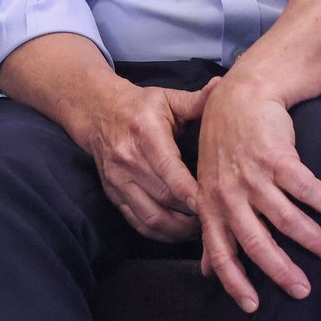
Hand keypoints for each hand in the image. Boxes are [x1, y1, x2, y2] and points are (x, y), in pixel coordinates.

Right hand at [79, 78, 211, 242]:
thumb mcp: (168, 98)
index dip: (191, 192)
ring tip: (201, 228)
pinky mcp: (113, 193)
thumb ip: (196, 100)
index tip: (212, 205)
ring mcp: (118, 179)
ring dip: (179, 229)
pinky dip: (160, 233)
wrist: (98, 112)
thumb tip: (221, 87)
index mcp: (146, 132)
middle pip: (165, 197)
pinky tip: (178, 232)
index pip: (169, 170)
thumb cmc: (140, 106)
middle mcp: (128, 158)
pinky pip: (137, 223)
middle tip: (218, 218)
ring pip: (151, 216)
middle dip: (193, 214)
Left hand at [195, 76, 320, 312]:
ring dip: (314, 239)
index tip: (254, 306)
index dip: (235, 281)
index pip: (220, 252)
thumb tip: (208, 272)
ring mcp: (252, 175)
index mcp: (211, 204)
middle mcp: (229, 194)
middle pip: (257, 243)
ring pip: (286, 218)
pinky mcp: (275, 156)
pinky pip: (305, 187)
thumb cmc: (224, 144)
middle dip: (282, 271)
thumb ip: (212, 228)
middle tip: (304, 289)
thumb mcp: (208, 185)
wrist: (240, 95)